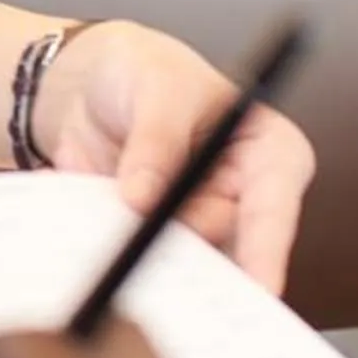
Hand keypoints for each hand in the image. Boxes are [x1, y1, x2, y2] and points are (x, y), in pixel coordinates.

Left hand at [28, 21, 316, 292]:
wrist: (89, 85)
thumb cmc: (145, 71)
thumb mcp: (157, 86)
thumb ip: (156, 139)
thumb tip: (142, 199)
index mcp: (270, 156)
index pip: (275, 207)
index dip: (267, 248)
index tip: (259, 287)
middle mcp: (240, 201)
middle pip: (226, 251)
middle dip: (191, 266)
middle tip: (152, 275)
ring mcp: (194, 227)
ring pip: (178, 266)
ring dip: (142, 264)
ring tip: (104, 251)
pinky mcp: (152, 243)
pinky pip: (133, 264)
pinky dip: (108, 259)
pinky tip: (83, 246)